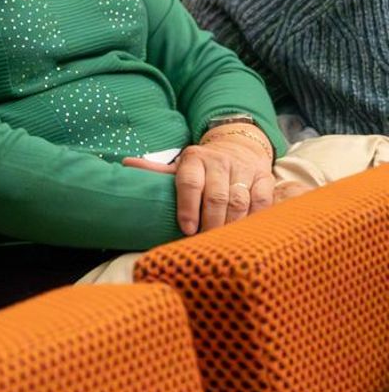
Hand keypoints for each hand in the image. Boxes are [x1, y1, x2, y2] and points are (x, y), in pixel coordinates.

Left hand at [123, 130, 274, 234]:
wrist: (239, 146)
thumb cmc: (202, 166)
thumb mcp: (180, 166)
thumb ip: (156, 170)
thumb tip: (126, 164)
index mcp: (195, 159)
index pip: (189, 183)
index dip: (187, 207)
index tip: (186, 229)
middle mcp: (220, 162)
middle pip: (216, 197)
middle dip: (210, 223)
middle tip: (205, 243)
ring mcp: (244, 170)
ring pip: (239, 202)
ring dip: (232, 225)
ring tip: (224, 245)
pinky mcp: (265, 179)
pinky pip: (263, 202)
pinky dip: (256, 220)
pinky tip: (248, 235)